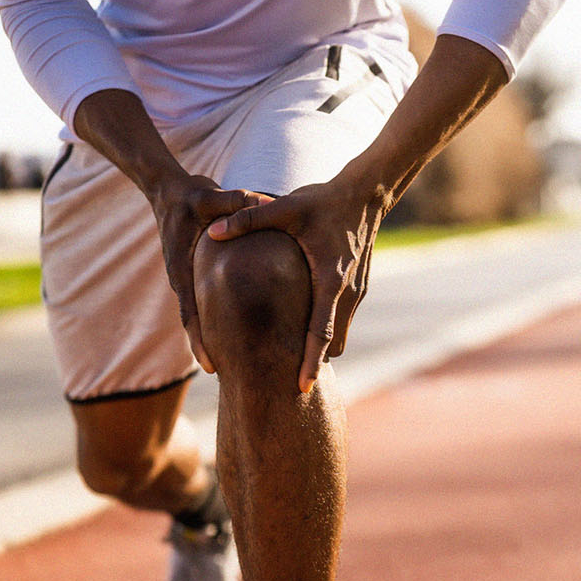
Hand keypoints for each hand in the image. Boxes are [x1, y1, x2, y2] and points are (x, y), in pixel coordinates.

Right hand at [146, 174, 274, 374]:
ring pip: (198, 314)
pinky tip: (231, 330)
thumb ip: (233, 201)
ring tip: (232, 361)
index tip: (211, 365)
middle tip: (228, 375)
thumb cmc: (188, 196)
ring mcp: (186, 277)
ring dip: (210, 337)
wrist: (166, 191)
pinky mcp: (192, 273)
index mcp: (182, 269)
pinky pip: (202, 301)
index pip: (190, 313)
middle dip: (208, 349)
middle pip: (194, 322)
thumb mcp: (208, 196)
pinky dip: (213, 319)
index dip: (200, 341)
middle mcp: (182, 279)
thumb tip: (259, 201)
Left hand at [206, 177, 386, 392]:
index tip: (302, 387)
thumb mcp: (284, 208)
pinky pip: (341, 318)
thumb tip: (212, 232)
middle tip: (291, 389)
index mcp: (330, 279)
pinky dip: (327, 333)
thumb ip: (247, 220)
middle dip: (313, 364)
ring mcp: (357, 290)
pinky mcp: (358, 285)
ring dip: (321, 350)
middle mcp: (348, 290)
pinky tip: (307, 342)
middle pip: (332, 341)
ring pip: (340, 332)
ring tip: (296, 371)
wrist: (368, 191)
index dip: (310, 361)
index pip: (320, 331)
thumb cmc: (324, 200)